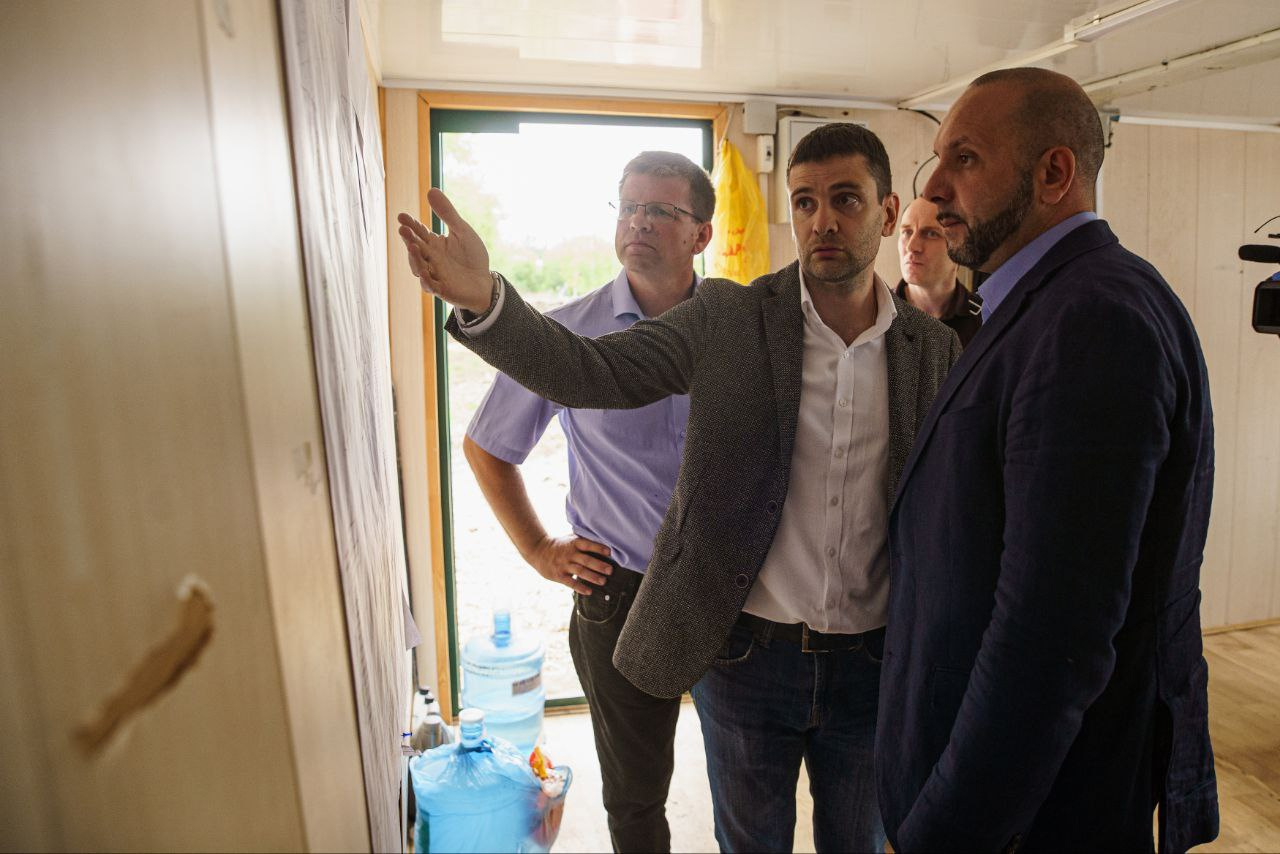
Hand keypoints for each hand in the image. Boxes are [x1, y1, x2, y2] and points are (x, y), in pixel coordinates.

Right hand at [396, 188, 492, 312]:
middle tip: (403, 229)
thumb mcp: (461, 231)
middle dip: (409, 239)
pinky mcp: (442, 289)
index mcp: (434, 244)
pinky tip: (423, 272)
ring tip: (414, 247)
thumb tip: (431, 189)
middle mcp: (430, 259)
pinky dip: (426, 279)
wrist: (484, 282)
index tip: (401, 216)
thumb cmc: (472, 256)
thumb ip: (447, 213)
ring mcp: (434, 274)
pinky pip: (430, 285)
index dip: (410, 225)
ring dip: (415, 258)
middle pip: (415, 248)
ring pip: (418, 267)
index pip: (419, 233)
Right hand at [527, 535, 612, 594]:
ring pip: (580, 571)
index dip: (598, 548)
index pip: (588, 545)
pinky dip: (580, 587)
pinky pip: (570, 582)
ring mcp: (563, 565)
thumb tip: (604, 541)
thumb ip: (584, 540)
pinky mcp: (558, 575)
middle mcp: (569, 554)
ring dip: (592, 577)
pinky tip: (589, 591)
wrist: (538, 550)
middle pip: (586, 560)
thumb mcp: (570, 538)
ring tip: (603, 581)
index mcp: (573, 543)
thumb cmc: (560, 545)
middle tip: (610, 570)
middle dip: (599, 565)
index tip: (610, 552)